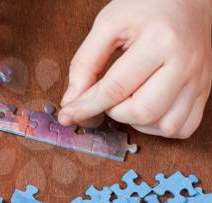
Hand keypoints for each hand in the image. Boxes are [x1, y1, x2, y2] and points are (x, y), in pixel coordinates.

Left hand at [59, 0, 211, 138]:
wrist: (187, 0)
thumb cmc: (146, 7)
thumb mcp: (108, 25)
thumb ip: (85, 62)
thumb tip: (72, 100)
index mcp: (160, 41)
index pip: (115, 88)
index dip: (86, 106)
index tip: (67, 115)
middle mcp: (185, 64)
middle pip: (141, 112)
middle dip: (113, 112)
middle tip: (107, 96)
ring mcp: (199, 80)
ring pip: (164, 126)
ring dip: (136, 121)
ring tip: (128, 99)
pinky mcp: (204, 91)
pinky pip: (182, 128)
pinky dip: (158, 126)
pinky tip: (147, 108)